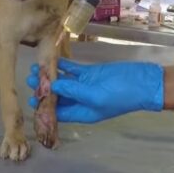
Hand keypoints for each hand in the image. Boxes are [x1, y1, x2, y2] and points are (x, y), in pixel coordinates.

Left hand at [26, 59, 163, 123]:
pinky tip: (51, 59)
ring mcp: (85, 86)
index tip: (31, 99)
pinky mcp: (90, 73)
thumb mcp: (95, 95)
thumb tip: (53, 85)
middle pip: (58, 96)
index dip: (44, 107)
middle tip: (29, 79)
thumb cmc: (121, 94)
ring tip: (34, 68)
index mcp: (82, 113)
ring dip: (50, 75)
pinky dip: (62, 65)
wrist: (143, 82)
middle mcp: (81, 101)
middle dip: (44, 89)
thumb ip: (73, 90)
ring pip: (63, 81)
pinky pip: (72, 70)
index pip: (59, 112)